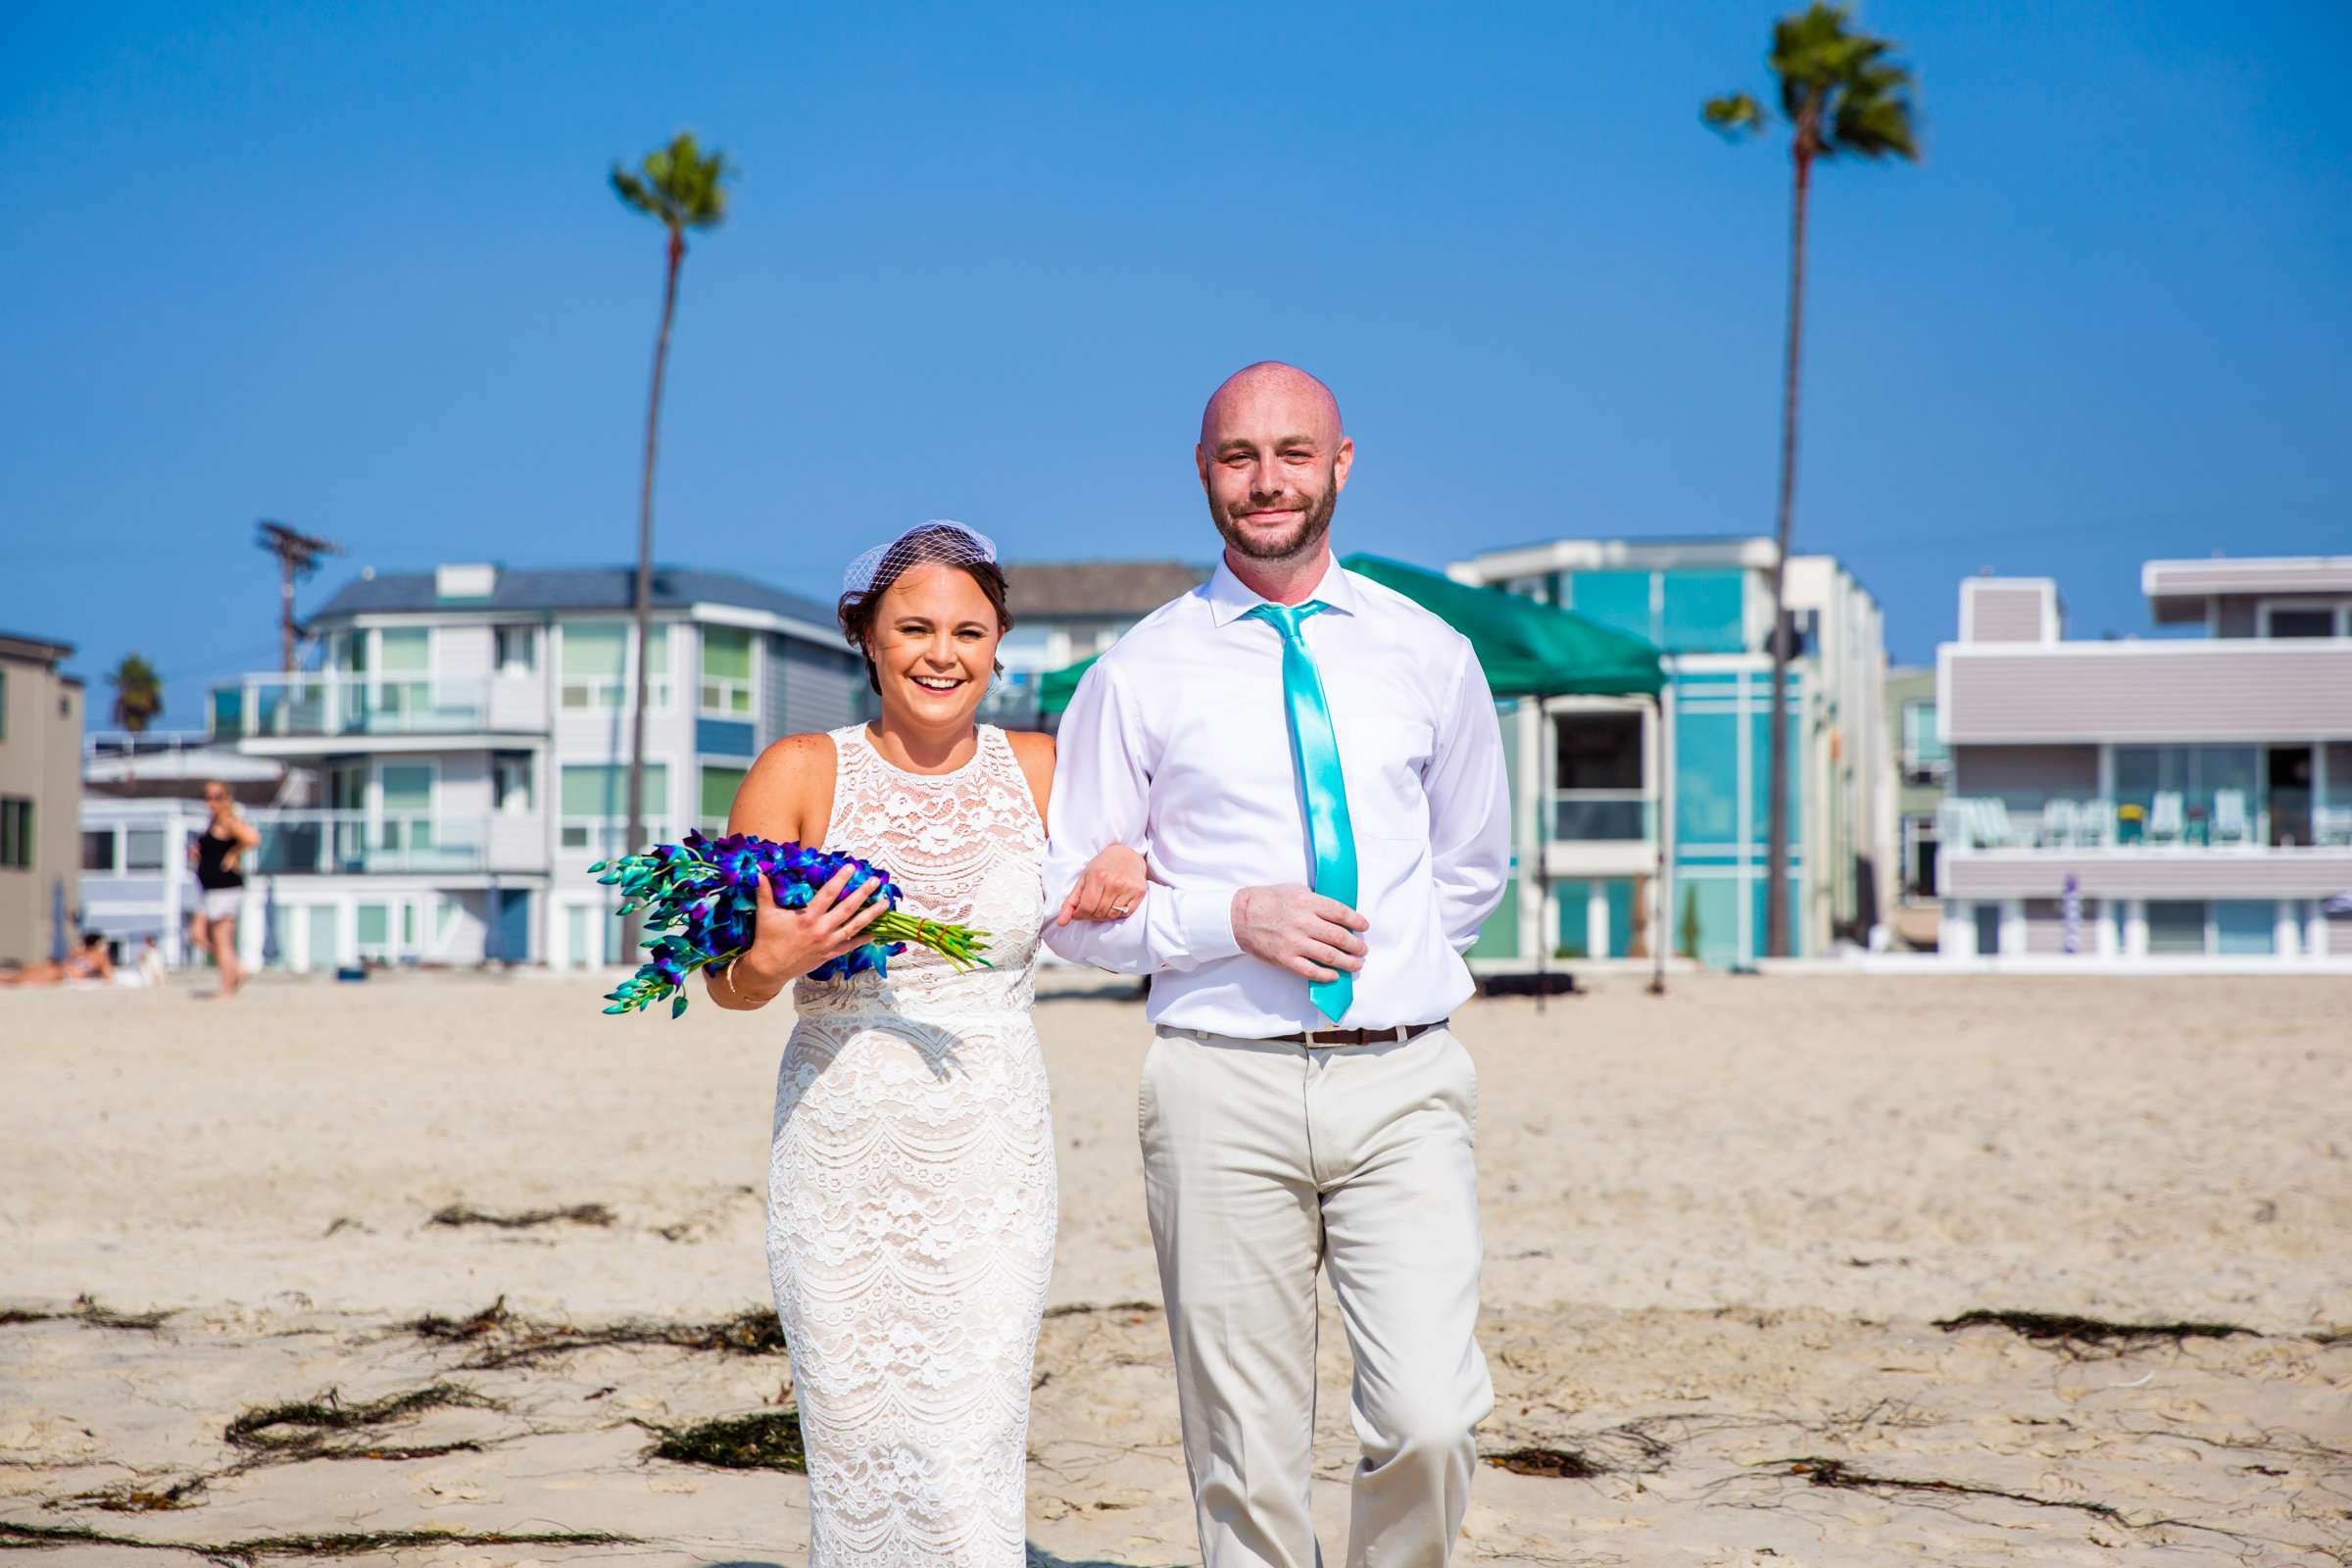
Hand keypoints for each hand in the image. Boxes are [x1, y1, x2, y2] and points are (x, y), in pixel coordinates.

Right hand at [734, 863, 891, 991]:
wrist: (769, 969)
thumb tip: (757, 870)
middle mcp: (821, 929)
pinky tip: (876, 933)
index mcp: (807, 917)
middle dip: (863, 893)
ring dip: (871, 914)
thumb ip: (764, 891)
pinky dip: (864, 939)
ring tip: (886, 904)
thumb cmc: (767, 939)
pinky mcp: (829, 954)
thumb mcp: (765, 913)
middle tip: (876, 881)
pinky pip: (850, 946)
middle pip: (847, 908)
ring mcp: (827, 943)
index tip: (852, 868)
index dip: (841, 880)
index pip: (828, 894)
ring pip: (854, 927)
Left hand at [1056, 844, 1148, 925]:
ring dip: (1104, 915)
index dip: (1080, 914)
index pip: (1086, 908)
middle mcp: (1114, 882)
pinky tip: (1114, 904)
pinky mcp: (1139, 892)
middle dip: (1091, 915)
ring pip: (1111, 915)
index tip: (1080, 911)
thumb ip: (1071, 902)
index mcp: (1098, 877)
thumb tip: (1061, 922)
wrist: (1127, 854)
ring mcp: (1129, 888)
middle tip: (1091, 907)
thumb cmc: (1102, 866)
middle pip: (1099, 913)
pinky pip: (1125, 914)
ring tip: (1102, 905)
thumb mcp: (1083, 879)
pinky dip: (1117, 913)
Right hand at [1230, 884, 1368, 983]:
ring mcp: (1294, 942)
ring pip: (1329, 956)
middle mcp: (1303, 922)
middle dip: (1356, 945)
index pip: (1340, 913)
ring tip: (1356, 964)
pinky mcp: (1285, 958)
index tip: (1364, 927)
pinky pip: (1310, 971)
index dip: (1357, 921)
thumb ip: (1316, 901)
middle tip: (1362, 949)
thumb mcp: (1294, 890)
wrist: (1240, 916)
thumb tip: (1338, 913)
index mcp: (1307, 902)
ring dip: (1348, 962)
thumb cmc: (1268, 901)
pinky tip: (1335, 975)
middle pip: (1339, 937)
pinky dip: (1326, 975)